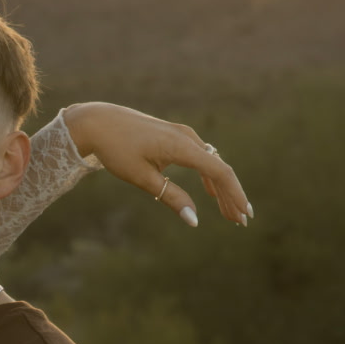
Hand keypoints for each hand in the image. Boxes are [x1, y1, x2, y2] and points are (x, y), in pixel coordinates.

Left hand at [62, 102, 253, 227]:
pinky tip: (211, 193)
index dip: (235, 194)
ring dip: (221, 189)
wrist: (98, 122)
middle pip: (219, 169)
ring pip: (211, 164)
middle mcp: (188, 138)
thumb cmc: (117, 149)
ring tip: (229, 213)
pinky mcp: (176, 137)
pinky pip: (201, 158)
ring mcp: (183, 135)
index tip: (245, 214)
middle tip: (242, 222)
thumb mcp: (142, 178)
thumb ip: (170, 197)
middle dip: (232, 196)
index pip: (219, 172)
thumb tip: (194, 220)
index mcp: (181, 146)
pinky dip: (208, 177)